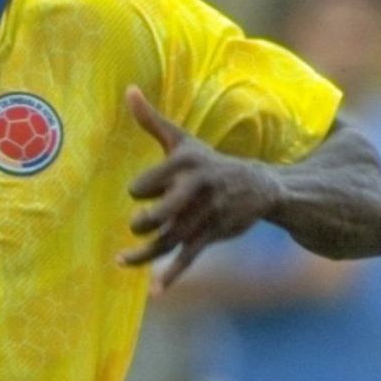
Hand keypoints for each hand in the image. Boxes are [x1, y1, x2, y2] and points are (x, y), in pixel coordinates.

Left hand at [117, 85, 280, 293]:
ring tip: (120, 260)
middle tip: (137, 223)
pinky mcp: (211, 237)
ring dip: (145, 254)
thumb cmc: (209, 161)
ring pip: (170, 239)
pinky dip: (173, 275)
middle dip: (145, 222)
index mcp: (187, 165)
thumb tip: (128, 89)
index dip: (141, 190)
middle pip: (162, 213)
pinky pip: (188, 258)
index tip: (138, 192)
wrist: (259, 186)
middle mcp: (196, 192)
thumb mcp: (183, 140)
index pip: (152, 181)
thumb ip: (151, 120)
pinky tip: (156, 291)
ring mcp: (205, 217)